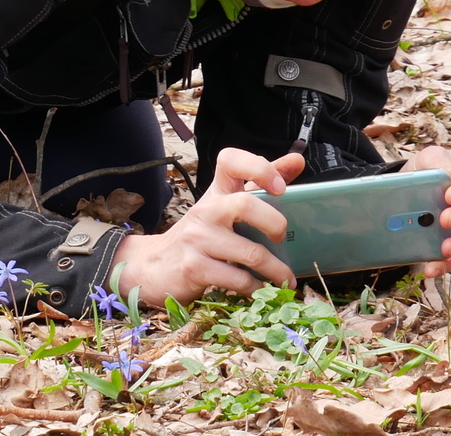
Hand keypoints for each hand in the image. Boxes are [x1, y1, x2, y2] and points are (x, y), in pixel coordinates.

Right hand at [110, 148, 303, 307]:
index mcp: (216, 192)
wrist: (155, 266)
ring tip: (286, 278)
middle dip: (275, 224)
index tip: (280, 187)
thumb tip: (296, 160)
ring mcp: (198, 239)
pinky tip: (260, 289)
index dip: (260, 168)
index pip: (231, 160)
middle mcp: (206, 210)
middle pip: (246, 204)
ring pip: (251, 252)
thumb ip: (259, 184)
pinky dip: (256, 288)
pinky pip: (238, 279)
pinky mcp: (195, 268)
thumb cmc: (201, 235)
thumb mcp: (225, 206)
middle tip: (282, 238)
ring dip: (276, 270)